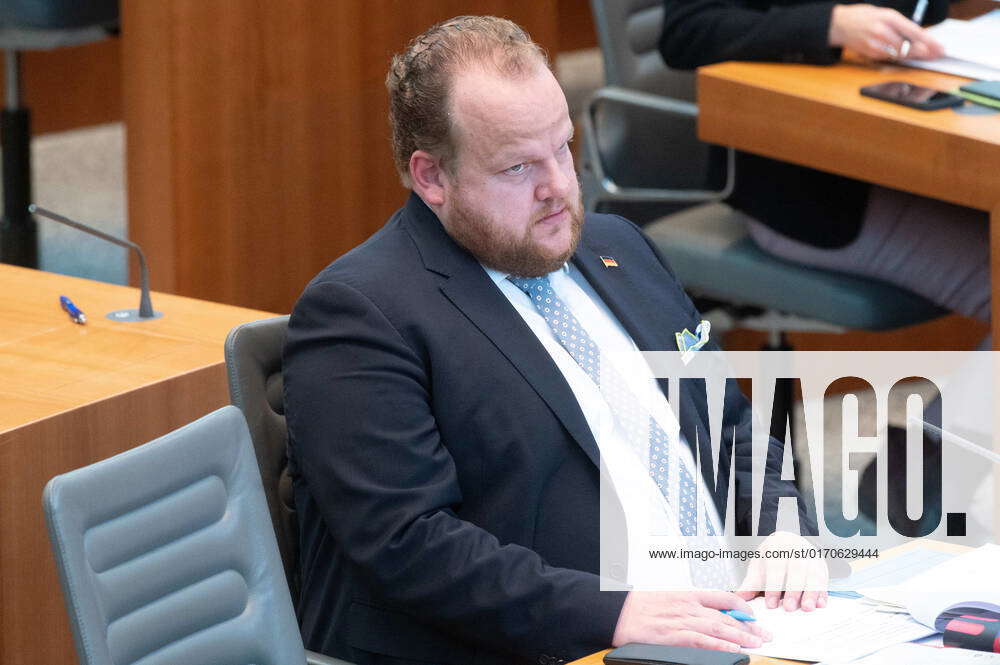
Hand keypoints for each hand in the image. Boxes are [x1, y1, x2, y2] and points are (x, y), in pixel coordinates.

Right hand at [612, 590, 771, 652]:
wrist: (619, 612)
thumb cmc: (640, 606)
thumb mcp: (669, 598)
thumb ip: (690, 606)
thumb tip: (709, 615)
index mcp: (688, 594)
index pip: (723, 597)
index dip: (742, 606)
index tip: (752, 615)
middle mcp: (689, 605)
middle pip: (727, 615)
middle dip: (749, 626)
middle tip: (765, 634)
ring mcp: (683, 620)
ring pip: (720, 628)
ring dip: (742, 636)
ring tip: (757, 643)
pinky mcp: (676, 635)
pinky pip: (704, 641)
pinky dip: (721, 645)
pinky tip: (734, 650)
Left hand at [736, 531, 828, 611]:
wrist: (788, 544)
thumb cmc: (772, 557)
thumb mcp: (760, 566)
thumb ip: (751, 583)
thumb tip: (739, 597)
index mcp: (777, 545)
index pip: (775, 566)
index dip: (773, 586)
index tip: (770, 604)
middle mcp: (796, 548)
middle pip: (796, 570)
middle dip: (793, 591)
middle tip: (789, 608)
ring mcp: (811, 555)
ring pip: (813, 574)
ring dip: (811, 593)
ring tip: (807, 608)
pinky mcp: (822, 565)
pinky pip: (825, 579)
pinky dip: (823, 592)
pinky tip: (821, 604)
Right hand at [829, 4, 943, 60]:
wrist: (839, 25)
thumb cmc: (863, 17)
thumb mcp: (885, 14)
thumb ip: (900, 24)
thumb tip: (918, 36)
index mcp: (889, 18)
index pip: (914, 32)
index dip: (929, 42)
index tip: (939, 48)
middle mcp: (883, 32)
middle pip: (909, 47)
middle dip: (925, 52)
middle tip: (936, 54)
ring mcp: (876, 44)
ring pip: (900, 54)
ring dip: (914, 55)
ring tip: (925, 55)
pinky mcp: (871, 53)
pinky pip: (890, 57)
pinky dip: (900, 56)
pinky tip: (908, 55)